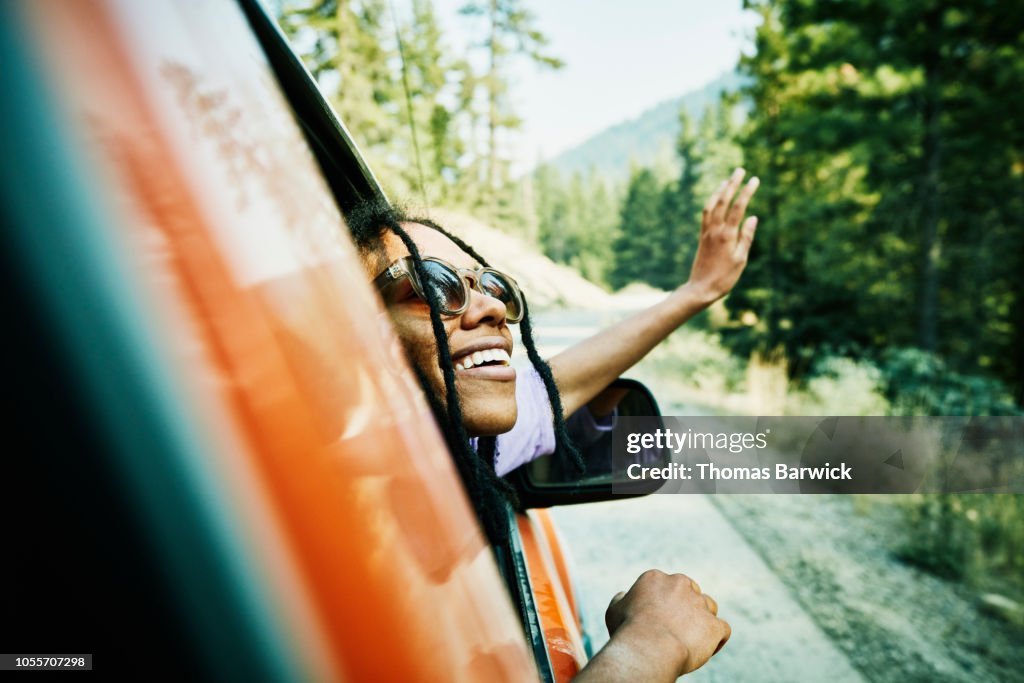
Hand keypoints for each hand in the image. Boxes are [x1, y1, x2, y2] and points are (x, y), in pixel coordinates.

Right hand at [604, 569, 730, 677]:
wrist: (648, 649)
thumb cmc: (628, 631)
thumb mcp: (615, 610)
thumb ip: (623, 599)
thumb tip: (624, 595)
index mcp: (656, 578)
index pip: (667, 586)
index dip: (664, 604)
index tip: (658, 621)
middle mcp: (680, 584)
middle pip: (691, 592)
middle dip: (686, 608)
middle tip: (675, 630)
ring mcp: (700, 603)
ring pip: (709, 607)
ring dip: (702, 621)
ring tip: (689, 641)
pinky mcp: (714, 625)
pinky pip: (722, 629)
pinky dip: (716, 640)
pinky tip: (703, 649)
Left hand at [683, 168, 758, 304]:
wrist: (700, 289)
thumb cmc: (724, 277)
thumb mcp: (741, 259)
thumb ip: (747, 237)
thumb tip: (753, 217)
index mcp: (727, 235)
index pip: (738, 207)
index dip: (746, 192)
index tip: (754, 179)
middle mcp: (715, 230)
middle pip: (723, 201)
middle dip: (732, 184)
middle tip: (740, 170)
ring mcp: (706, 232)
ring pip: (712, 205)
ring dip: (719, 190)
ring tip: (727, 180)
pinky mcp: (702, 237)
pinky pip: (705, 214)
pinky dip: (711, 202)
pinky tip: (715, 198)